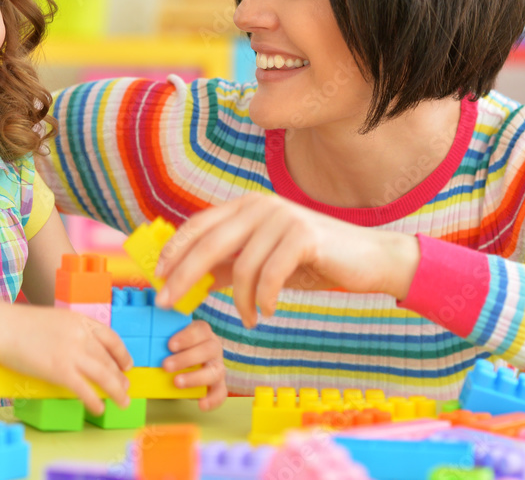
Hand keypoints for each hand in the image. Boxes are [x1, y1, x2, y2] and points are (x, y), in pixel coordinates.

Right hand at [0, 306, 132, 414]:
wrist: (1, 328)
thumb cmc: (19, 325)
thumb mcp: (54, 320)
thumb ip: (70, 332)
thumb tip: (78, 349)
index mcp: (79, 320)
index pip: (110, 337)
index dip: (122, 353)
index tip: (127, 364)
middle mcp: (81, 335)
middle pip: (109, 359)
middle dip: (120, 376)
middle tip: (126, 388)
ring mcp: (73, 353)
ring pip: (104, 375)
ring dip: (116, 391)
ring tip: (123, 402)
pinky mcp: (61, 371)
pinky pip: (85, 389)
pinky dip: (95, 401)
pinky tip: (99, 408)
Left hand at [155, 193, 419, 327]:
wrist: (368, 259)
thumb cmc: (314, 261)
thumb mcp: (264, 260)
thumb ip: (230, 264)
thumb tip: (189, 280)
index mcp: (248, 206)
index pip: (199, 224)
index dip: (174, 250)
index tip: (156, 277)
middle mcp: (261, 205)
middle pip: (209, 242)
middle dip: (184, 276)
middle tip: (168, 304)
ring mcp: (282, 217)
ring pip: (241, 267)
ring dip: (240, 301)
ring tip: (249, 319)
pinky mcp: (303, 236)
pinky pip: (269, 276)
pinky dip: (264, 300)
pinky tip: (269, 312)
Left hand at [161, 320, 226, 410]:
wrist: (185, 365)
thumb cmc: (175, 350)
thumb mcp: (169, 341)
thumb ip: (159, 339)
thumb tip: (139, 342)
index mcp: (202, 333)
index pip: (200, 330)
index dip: (187, 337)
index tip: (170, 345)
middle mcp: (213, 348)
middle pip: (208, 350)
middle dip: (187, 358)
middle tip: (166, 365)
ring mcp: (217, 366)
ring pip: (215, 370)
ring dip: (196, 377)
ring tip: (177, 382)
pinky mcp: (219, 384)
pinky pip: (221, 392)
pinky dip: (213, 399)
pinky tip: (201, 404)